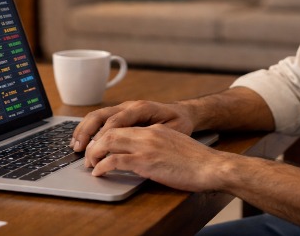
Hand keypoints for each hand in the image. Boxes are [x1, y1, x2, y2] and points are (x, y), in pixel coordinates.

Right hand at [70, 100, 194, 151]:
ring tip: (75, 146)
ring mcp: (122, 108)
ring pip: (97, 115)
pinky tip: (81, 140)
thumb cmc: (179, 122)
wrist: (183, 112)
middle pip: (101, 115)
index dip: (103, 138)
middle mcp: (128, 106)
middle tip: (79, 150)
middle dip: (87, 132)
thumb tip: (137, 142)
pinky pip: (99, 119)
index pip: (115, 122)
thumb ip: (154, 134)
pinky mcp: (120, 114)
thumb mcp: (172, 129)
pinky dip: (87, 128)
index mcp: (141, 108)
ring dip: (83, 130)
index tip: (95, 152)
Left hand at [85, 124, 227, 191]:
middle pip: (110, 131)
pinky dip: (102, 166)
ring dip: (94, 154)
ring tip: (90, 165)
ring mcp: (146, 146)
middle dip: (94, 143)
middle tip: (88, 156)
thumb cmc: (197, 161)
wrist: (211, 166)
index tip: (97, 145)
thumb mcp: (174, 145)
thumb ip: (158, 144)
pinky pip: (115, 161)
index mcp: (154, 128)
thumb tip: (144, 154)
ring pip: (108, 143)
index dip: (105, 135)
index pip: (121, 126)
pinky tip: (99, 173)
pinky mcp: (146, 161)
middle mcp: (148, 133)